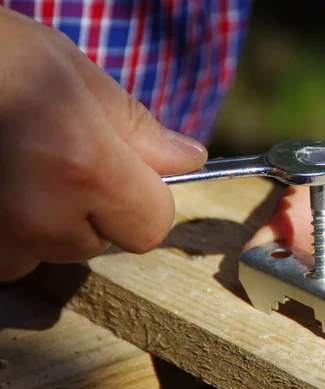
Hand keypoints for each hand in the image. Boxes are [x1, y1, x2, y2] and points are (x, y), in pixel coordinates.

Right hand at [0, 7, 206, 280]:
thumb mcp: (76, 78)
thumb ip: (139, 129)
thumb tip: (191, 161)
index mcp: (83, 166)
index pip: (151, 226)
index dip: (146, 202)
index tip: (130, 178)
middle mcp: (41, 215)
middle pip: (101, 242)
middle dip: (94, 210)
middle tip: (57, 160)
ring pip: (53, 253)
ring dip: (48, 224)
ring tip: (18, 170)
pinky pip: (11, 258)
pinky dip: (11, 233)